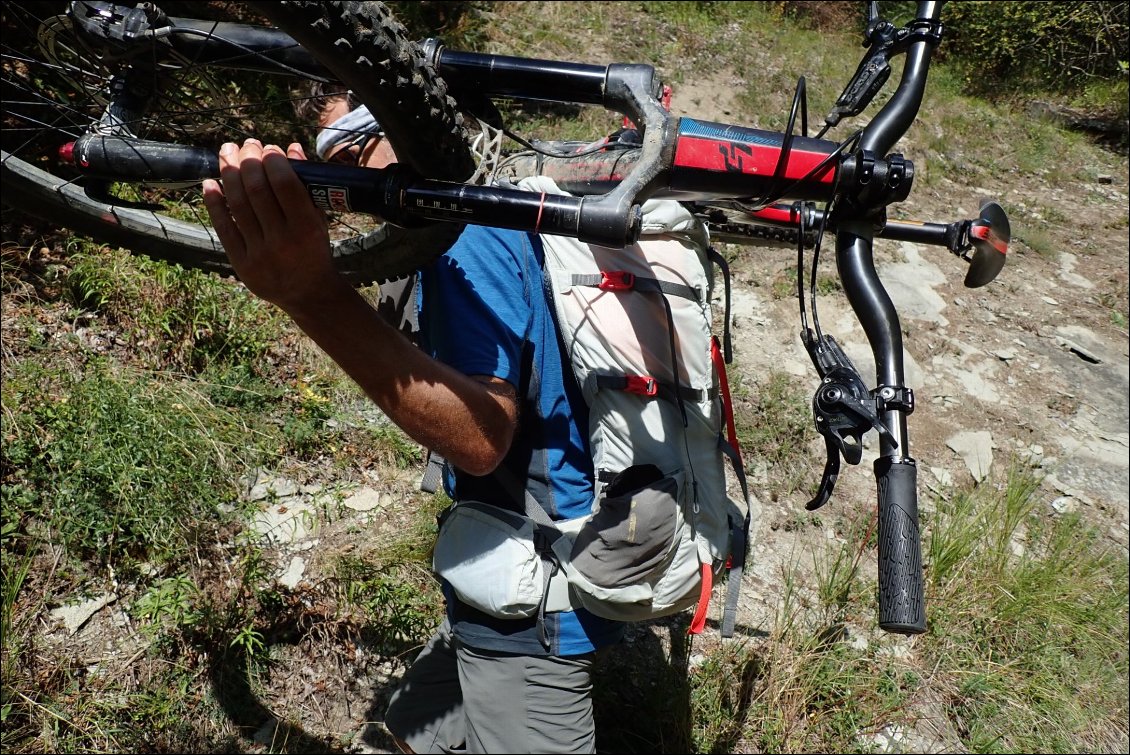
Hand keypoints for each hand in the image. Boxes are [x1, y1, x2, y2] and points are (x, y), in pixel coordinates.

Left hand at [202, 139, 343, 310]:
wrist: (308, 294)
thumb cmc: (315, 250)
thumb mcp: (319, 220)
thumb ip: (307, 187)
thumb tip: (292, 149)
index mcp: (307, 228)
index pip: (285, 185)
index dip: (273, 160)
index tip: (268, 147)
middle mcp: (283, 240)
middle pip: (257, 190)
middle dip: (248, 160)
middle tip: (245, 145)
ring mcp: (260, 253)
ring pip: (237, 204)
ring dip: (229, 173)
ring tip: (227, 153)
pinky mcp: (241, 263)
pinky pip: (223, 227)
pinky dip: (214, 202)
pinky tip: (210, 182)